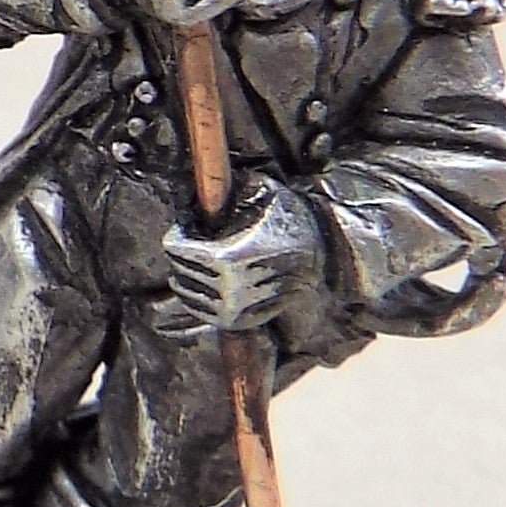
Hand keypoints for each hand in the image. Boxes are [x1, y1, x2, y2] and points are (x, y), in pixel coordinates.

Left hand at [164, 190, 318, 334]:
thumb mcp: (266, 192)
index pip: (177, 249)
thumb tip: (202, 185)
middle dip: (181, 254)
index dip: (177, 235)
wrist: (328, 257)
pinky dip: (196, 298)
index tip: (185, 228)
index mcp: (228, 256)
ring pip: (187, 293)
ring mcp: (234, 307)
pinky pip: (201, 312)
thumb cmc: (295, 220)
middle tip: (192, 242)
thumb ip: (232, 186)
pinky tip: (204, 283)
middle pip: (180, 269)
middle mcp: (229, 286)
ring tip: (197, 262)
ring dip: (186, 276)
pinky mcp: (239, 321)